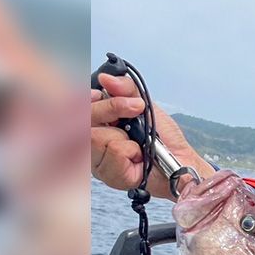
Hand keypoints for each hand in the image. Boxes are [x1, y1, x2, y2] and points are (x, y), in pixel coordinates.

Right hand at [90, 72, 213, 198]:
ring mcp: (97, 160)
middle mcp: (92, 142)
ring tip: (136, 144)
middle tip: (133, 111)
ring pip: (95, 137)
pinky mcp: (107, 176)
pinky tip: (137, 158)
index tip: (98, 94)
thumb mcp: (145, 106)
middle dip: (110, 109)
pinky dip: (131, 151)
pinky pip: (113, 152)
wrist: (180, 161)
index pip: (74, 107)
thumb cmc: (163, 139)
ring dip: (122, 136)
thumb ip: (125, 89)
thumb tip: (106, 78)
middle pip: (83, 119)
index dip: (82, 99)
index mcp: (99, 123)